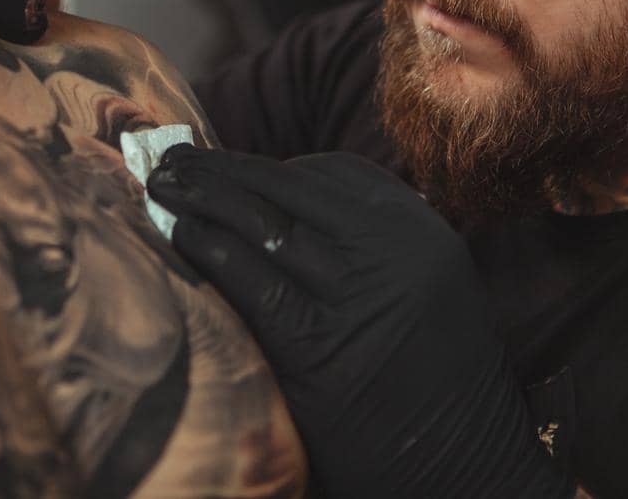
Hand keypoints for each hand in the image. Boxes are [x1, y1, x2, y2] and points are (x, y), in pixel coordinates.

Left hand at [147, 147, 569, 498]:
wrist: (467, 469)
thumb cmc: (438, 382)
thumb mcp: (431, 288)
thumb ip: (376, 245)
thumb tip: (285, 203)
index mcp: (421, 231)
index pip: (335, 172)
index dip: (275, 167)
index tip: (235, 170)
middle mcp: (391, 252)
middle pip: (290, 187)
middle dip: (223, 169)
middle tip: (174, 159)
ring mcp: (353, 296)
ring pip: (261, 223)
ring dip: (202, 197)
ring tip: (161, 186)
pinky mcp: (315, 348)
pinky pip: (247, 279)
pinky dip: (206, 248)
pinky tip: (181, 237)